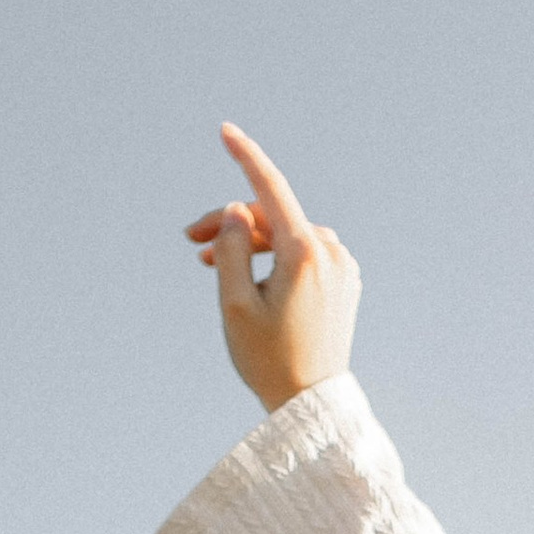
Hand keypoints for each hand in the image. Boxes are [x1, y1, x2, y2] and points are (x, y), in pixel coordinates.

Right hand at [183, 125, 360, 412]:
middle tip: (190, 241)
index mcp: (306, 253)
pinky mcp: (343, 282)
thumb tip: (235, 210)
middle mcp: (330, 252)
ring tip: (210, 263)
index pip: (270, 189)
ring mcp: (341, 267)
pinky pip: (302, 254)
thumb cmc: (269, 358)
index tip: (225, 130)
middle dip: (230, 223)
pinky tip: (248, 276)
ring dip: (248, 242)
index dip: (245, 156)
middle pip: (271, 217)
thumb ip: (231, 247)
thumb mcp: (234, 303)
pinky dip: (273, 257)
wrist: (312, 403)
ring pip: (285, 235)